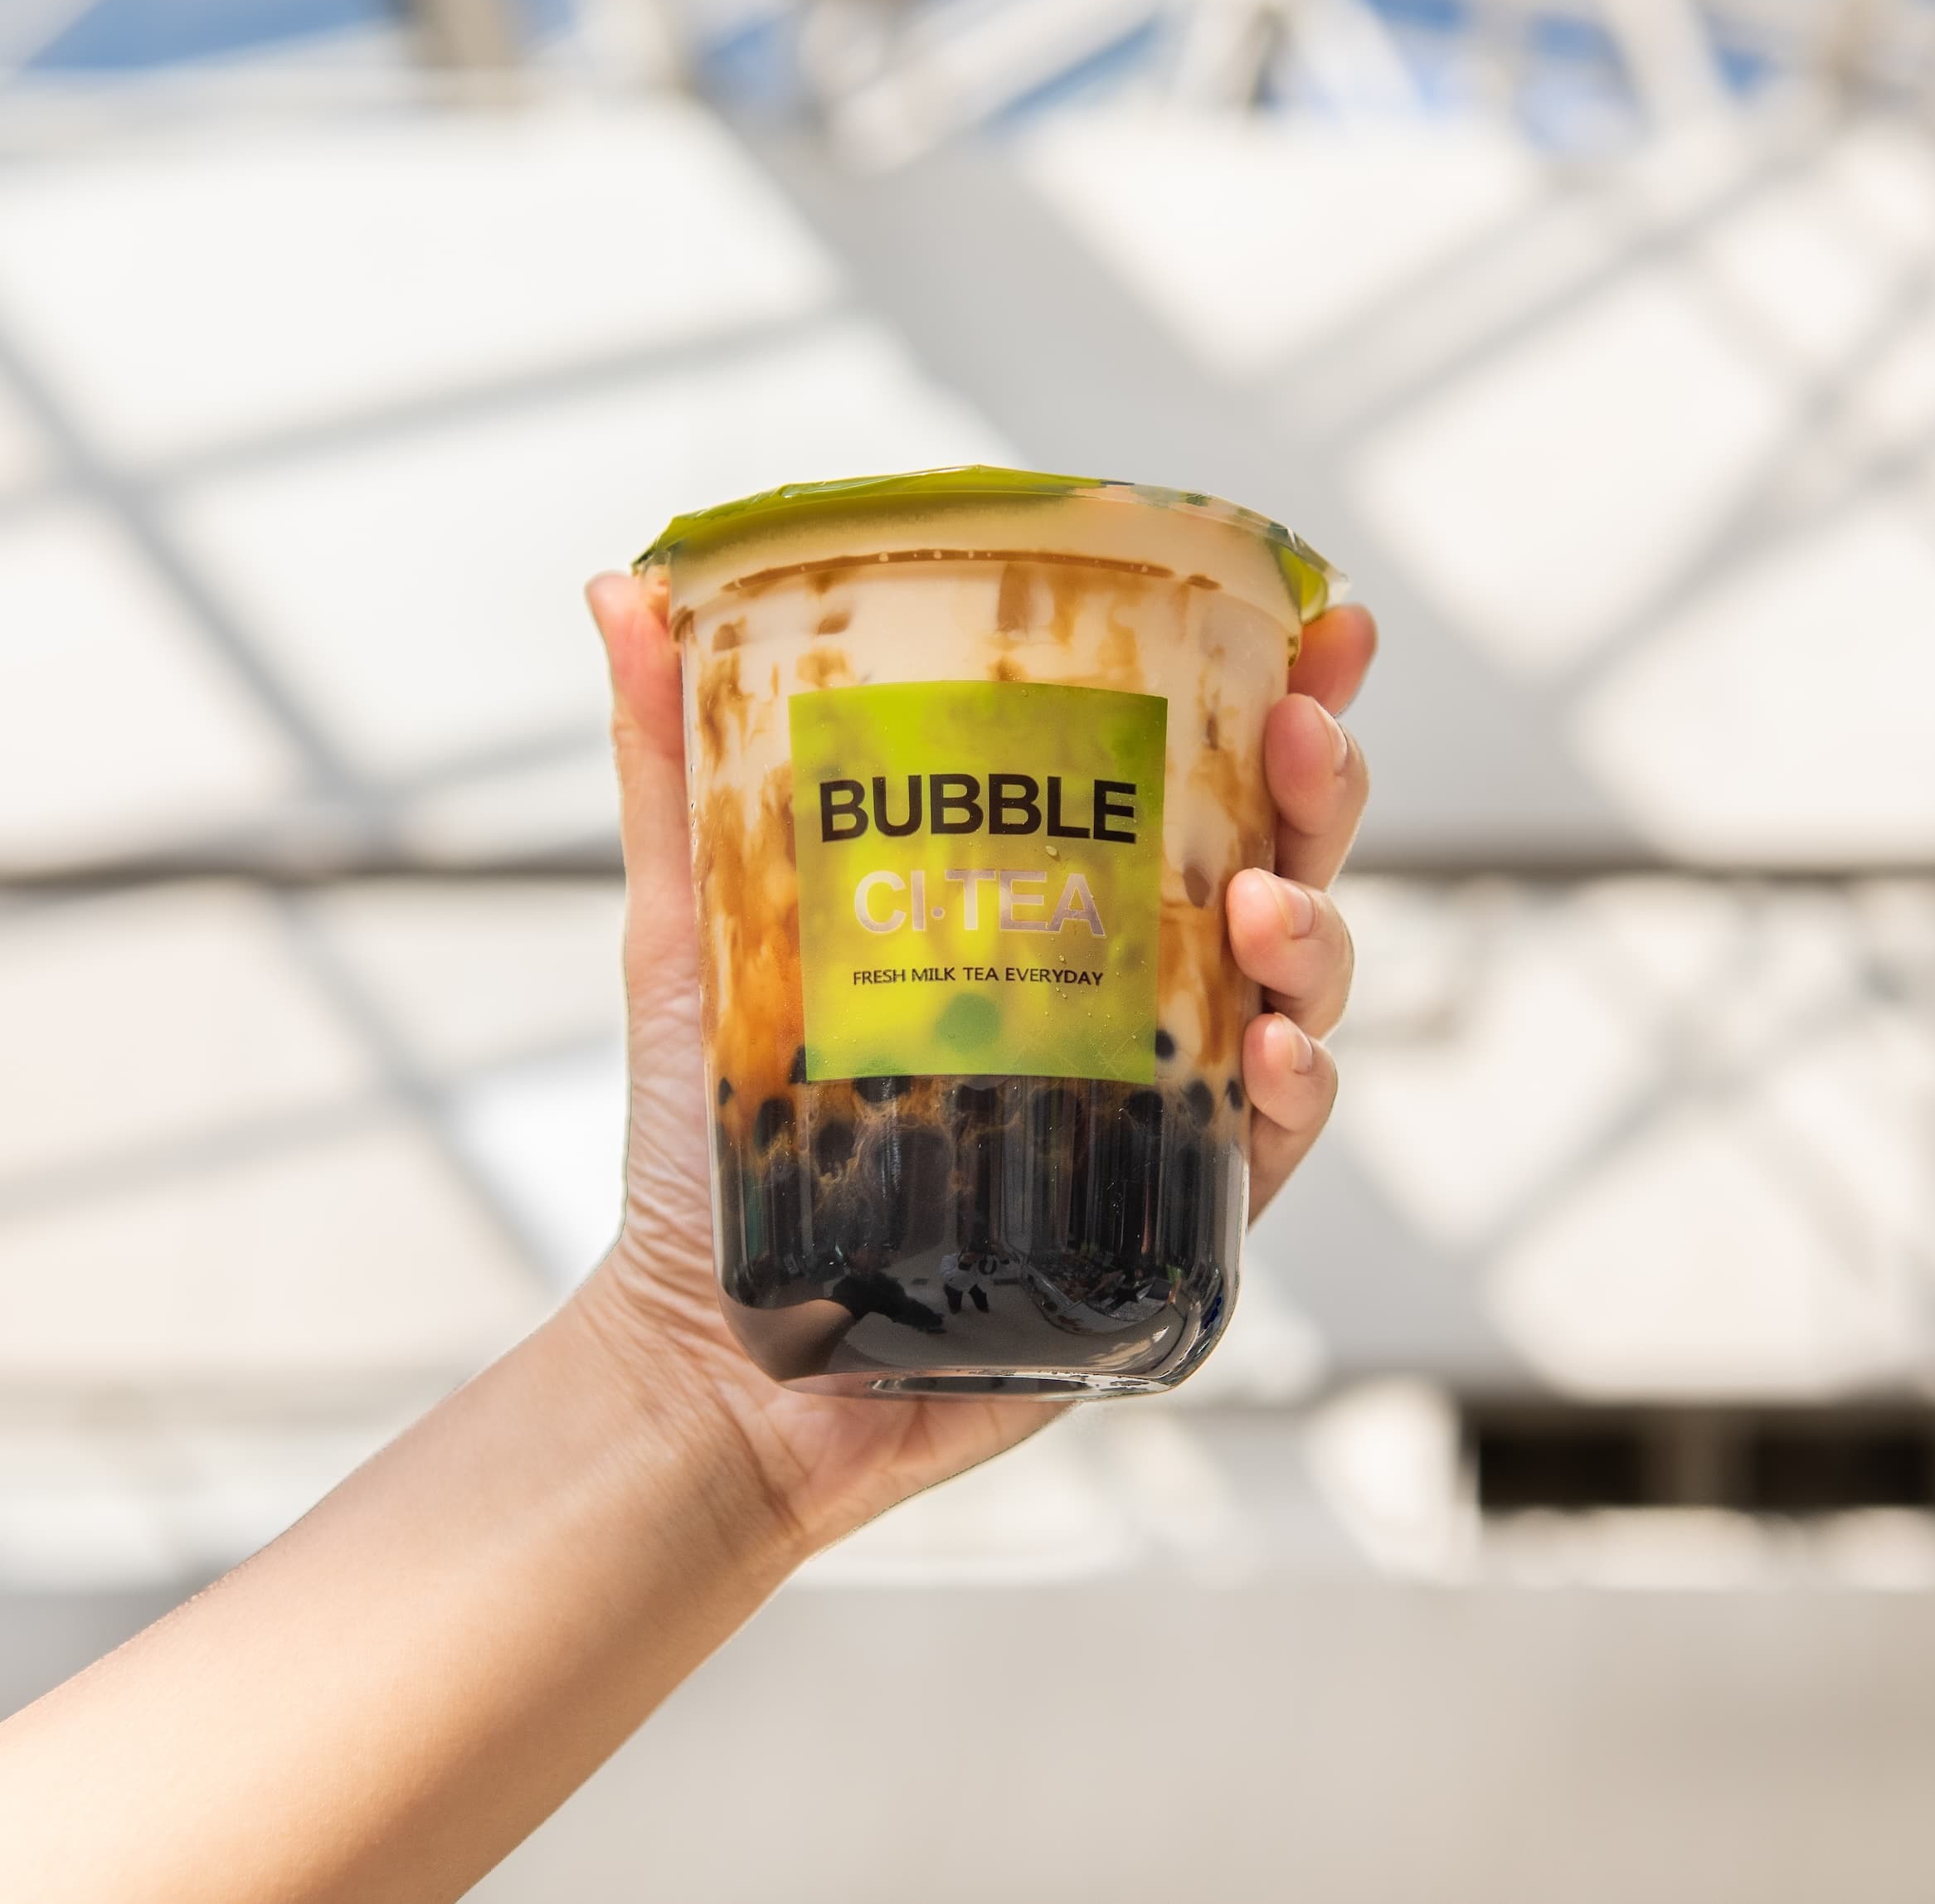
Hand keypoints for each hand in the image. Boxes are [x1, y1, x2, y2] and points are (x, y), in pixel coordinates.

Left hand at [581, 574, 1374, 1560]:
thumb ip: (671, 762)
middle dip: (1317, 780)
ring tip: (1256, 902)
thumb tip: (617, 583)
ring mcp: (1158, 1101)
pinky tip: (1270, 1054)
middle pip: (1277, 856)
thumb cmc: (711, 1133)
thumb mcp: (691, 925)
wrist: (708, 1351)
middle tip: (1298, 725)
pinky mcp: (1166, 1219)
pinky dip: (1296, 1088)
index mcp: (1050, 897)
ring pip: (1302, 988)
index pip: (1189, 768)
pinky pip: (1274, 1144)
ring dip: (1316, 928)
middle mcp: (1126, 987)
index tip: (1316, 616)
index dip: (1275, 683)